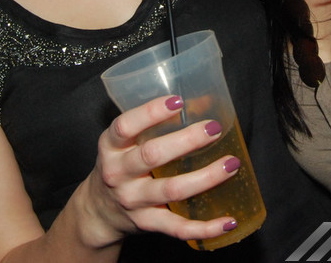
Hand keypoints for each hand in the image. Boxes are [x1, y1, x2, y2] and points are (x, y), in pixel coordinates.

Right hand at [80, 95, 238, 248]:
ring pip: (172, 190)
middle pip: (152, 156)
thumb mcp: (124, 142)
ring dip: (206, 177)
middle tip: (213, 128)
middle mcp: (119, 174)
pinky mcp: (148, 223)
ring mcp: (133, 202)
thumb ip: (152, 125)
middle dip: (186, 141)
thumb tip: (203, 103)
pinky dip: (206, 227)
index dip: (150, 112)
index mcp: (111, 147)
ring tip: (231, 164)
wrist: (99, 212)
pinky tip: (229, 221)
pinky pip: (179, 228)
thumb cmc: (120, 165)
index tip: (178, 101)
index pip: (125, 126)